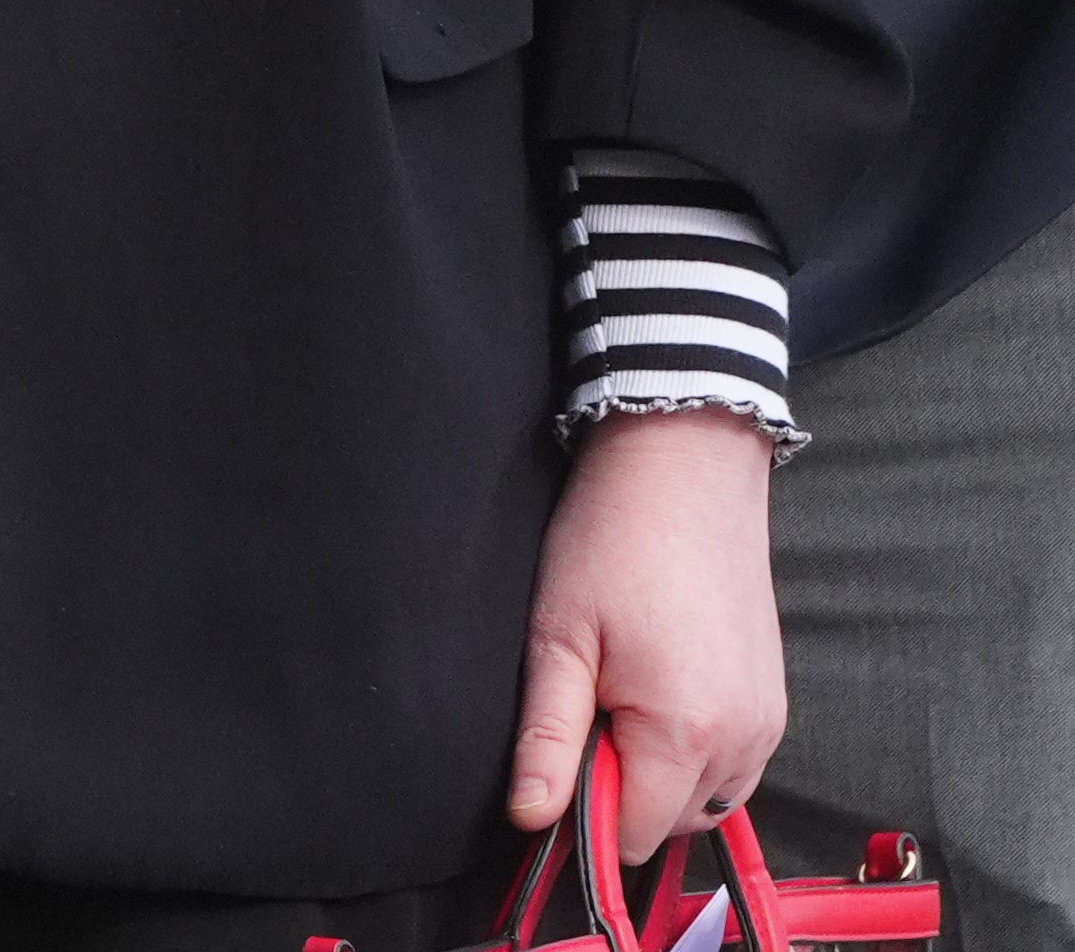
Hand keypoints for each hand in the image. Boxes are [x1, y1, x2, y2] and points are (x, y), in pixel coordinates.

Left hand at [511, 407, 782, 840]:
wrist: (685, 471)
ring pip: (705, 799)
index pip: (632, 834)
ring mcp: (768, 723)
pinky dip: (692, 754)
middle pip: (670, 822)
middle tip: (587, 707)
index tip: (557, 754)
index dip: (583, 810)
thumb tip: (531, 818)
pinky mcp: (775, 704)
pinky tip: (657, 692)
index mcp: (686, 733)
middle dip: (622, 789)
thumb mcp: (558, 638)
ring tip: (620, 694)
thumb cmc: (611, 543)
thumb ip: (547, 738)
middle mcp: (744, 741)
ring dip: (658, 774)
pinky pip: (733, 766)